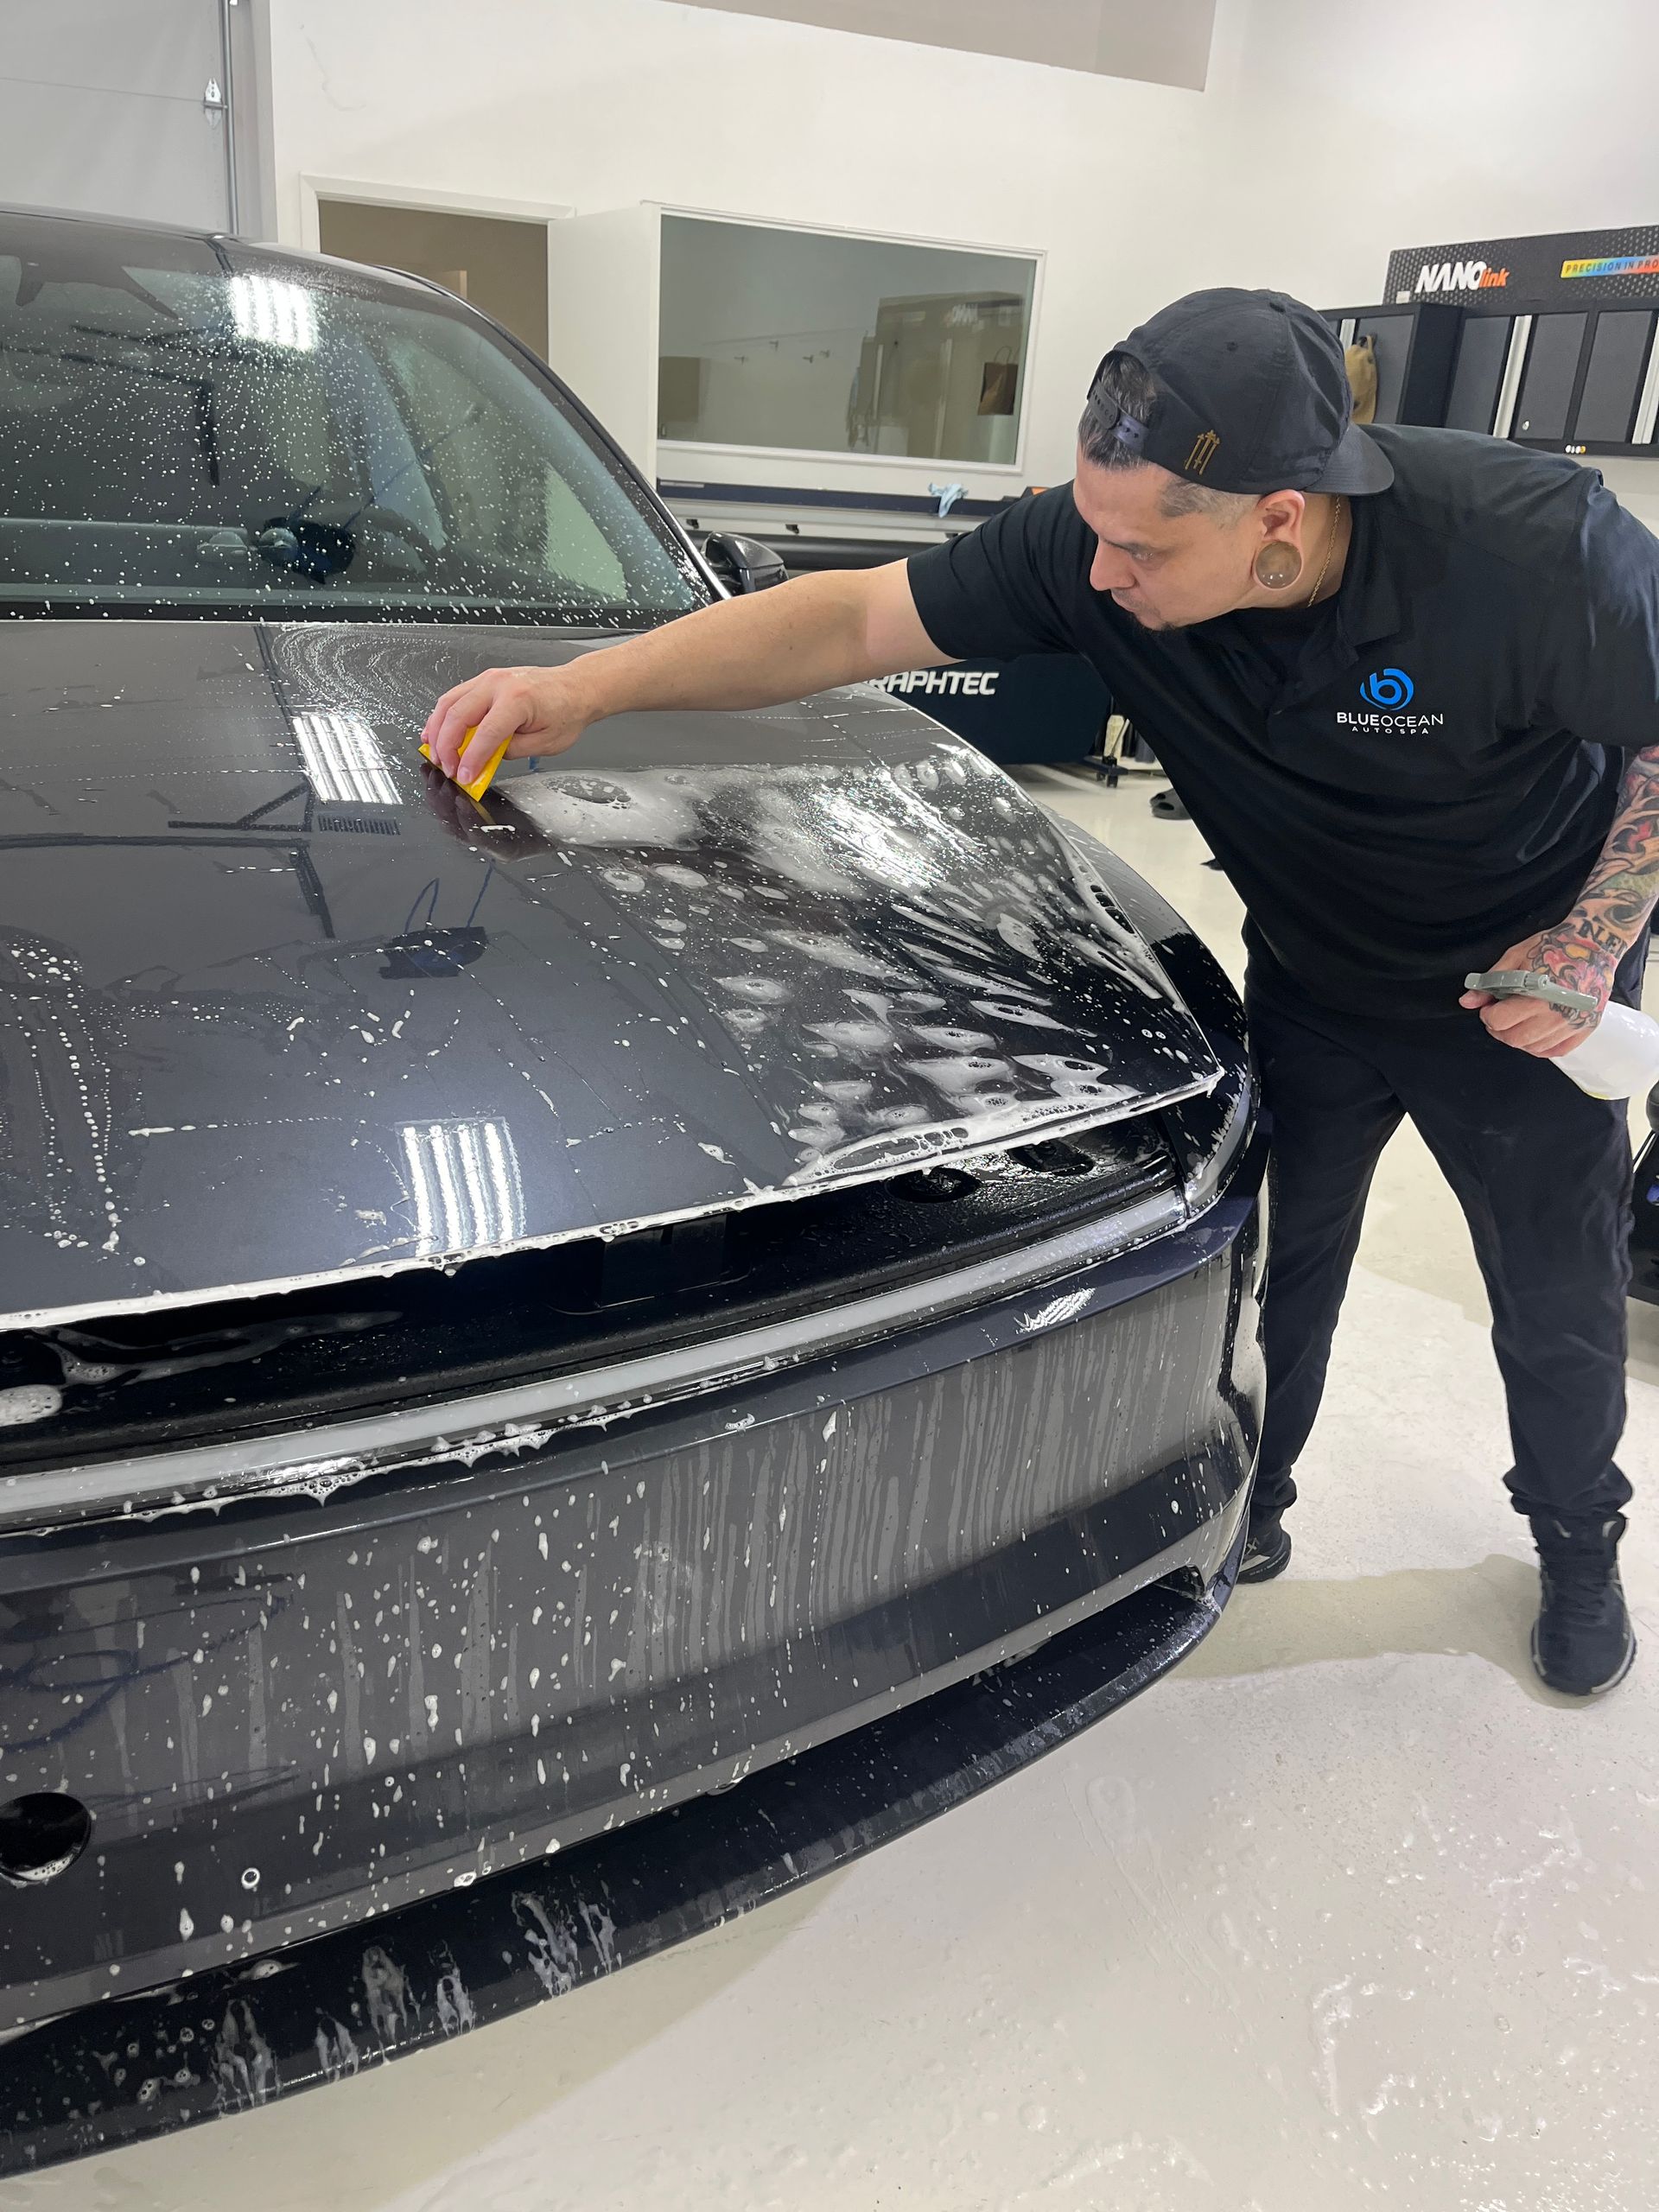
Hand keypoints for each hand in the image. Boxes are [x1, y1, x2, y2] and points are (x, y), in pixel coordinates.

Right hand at [420, 664, 596, 783]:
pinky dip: (443, 716)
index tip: (463, 776)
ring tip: (435, 753)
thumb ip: (511, 752)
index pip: (485, 734)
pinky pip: (455, 696)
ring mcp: (488, 678)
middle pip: (457, 715)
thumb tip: (484, 760)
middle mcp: (499, 684)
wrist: (575, 687)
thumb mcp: (545, 743)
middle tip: (446, 768)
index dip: (470, 759)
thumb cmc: (566, 711)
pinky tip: (438, 732)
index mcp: (518, 699)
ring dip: (436, 730)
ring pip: (448, 702)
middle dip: (446, 746)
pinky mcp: (484, 680)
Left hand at [1459, 923, 1617, 1057]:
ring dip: (1519, 1038)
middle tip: (1500, 1016)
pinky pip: (1557, 1050)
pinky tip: (1535, 1032)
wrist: (1594, 943)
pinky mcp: (1586, 1027)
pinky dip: (1542, 1046)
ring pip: (1534, 1047)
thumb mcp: (1516, 956)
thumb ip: (1490, 981)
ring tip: (1518, 1021)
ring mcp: (1574, 1023)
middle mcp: (1557, 1013)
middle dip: (1499, 1030)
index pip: (1499, 1021)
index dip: (1487, 1015)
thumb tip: (1467, 1001)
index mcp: (1537, 995)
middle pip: (1514, 1039)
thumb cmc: (1555, 945)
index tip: (1489, 1008)